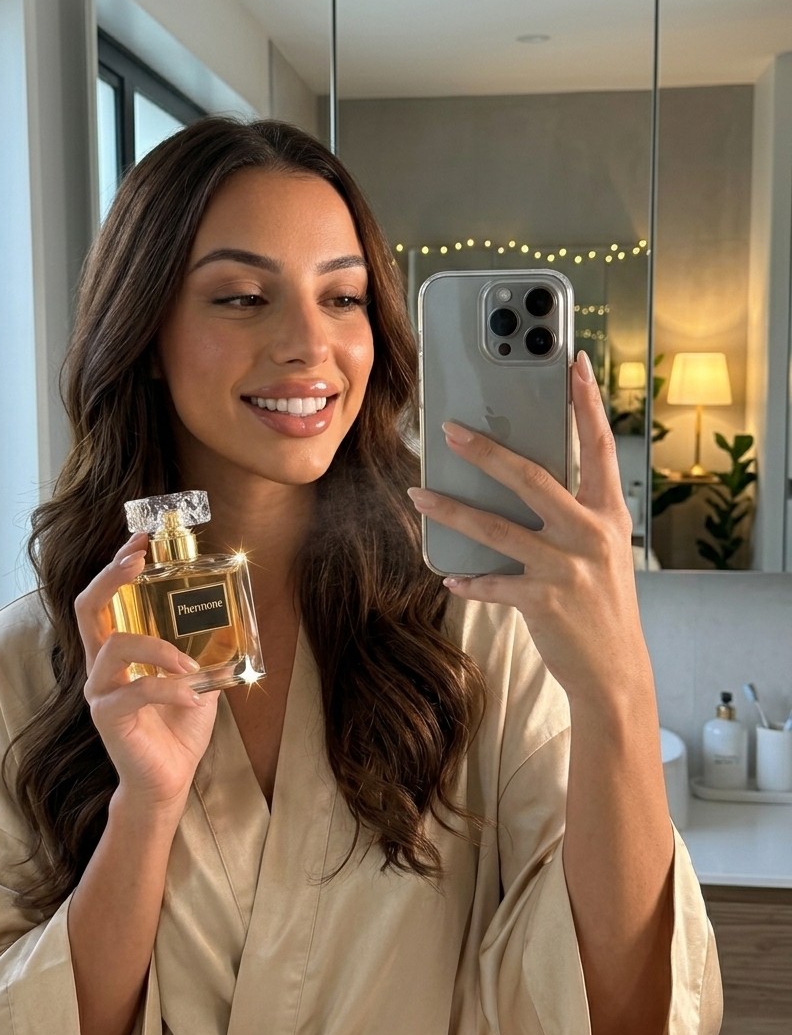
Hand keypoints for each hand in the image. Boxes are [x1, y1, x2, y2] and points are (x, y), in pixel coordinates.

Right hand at [74, 533, 219, 816]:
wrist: (169, 779)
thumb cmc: (179, 727)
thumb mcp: (198, 678)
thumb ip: (204, 649)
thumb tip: (234, 616)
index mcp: (118, 651)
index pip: (104, 598)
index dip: (116, 566)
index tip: (140, 540)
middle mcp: (101, 666)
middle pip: (87, 608)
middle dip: (111, 577)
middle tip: (139, 560)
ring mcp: (100, 690)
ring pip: (115, 645)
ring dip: (158, 648)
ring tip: (189, 665)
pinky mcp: (108, 716)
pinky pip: (135, 690)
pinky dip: (167, 686)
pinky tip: (190, 693)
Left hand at [408, 351, 646, 701]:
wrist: (616, 671)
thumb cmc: (603, 604)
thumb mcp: (602, 550)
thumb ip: (573, 514)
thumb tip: (523, 483)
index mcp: (608, 514)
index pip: (599, 447)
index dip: (587, 403)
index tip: (575, 363)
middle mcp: (590, 534)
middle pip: (531, 478)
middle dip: (486, 451)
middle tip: (449, 431)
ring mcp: (567, 567)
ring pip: (496, 528)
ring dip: (451, 510)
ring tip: (419, 495)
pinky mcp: (543, 601)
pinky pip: (492, 582)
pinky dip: (469, 579)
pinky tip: (450, 575)